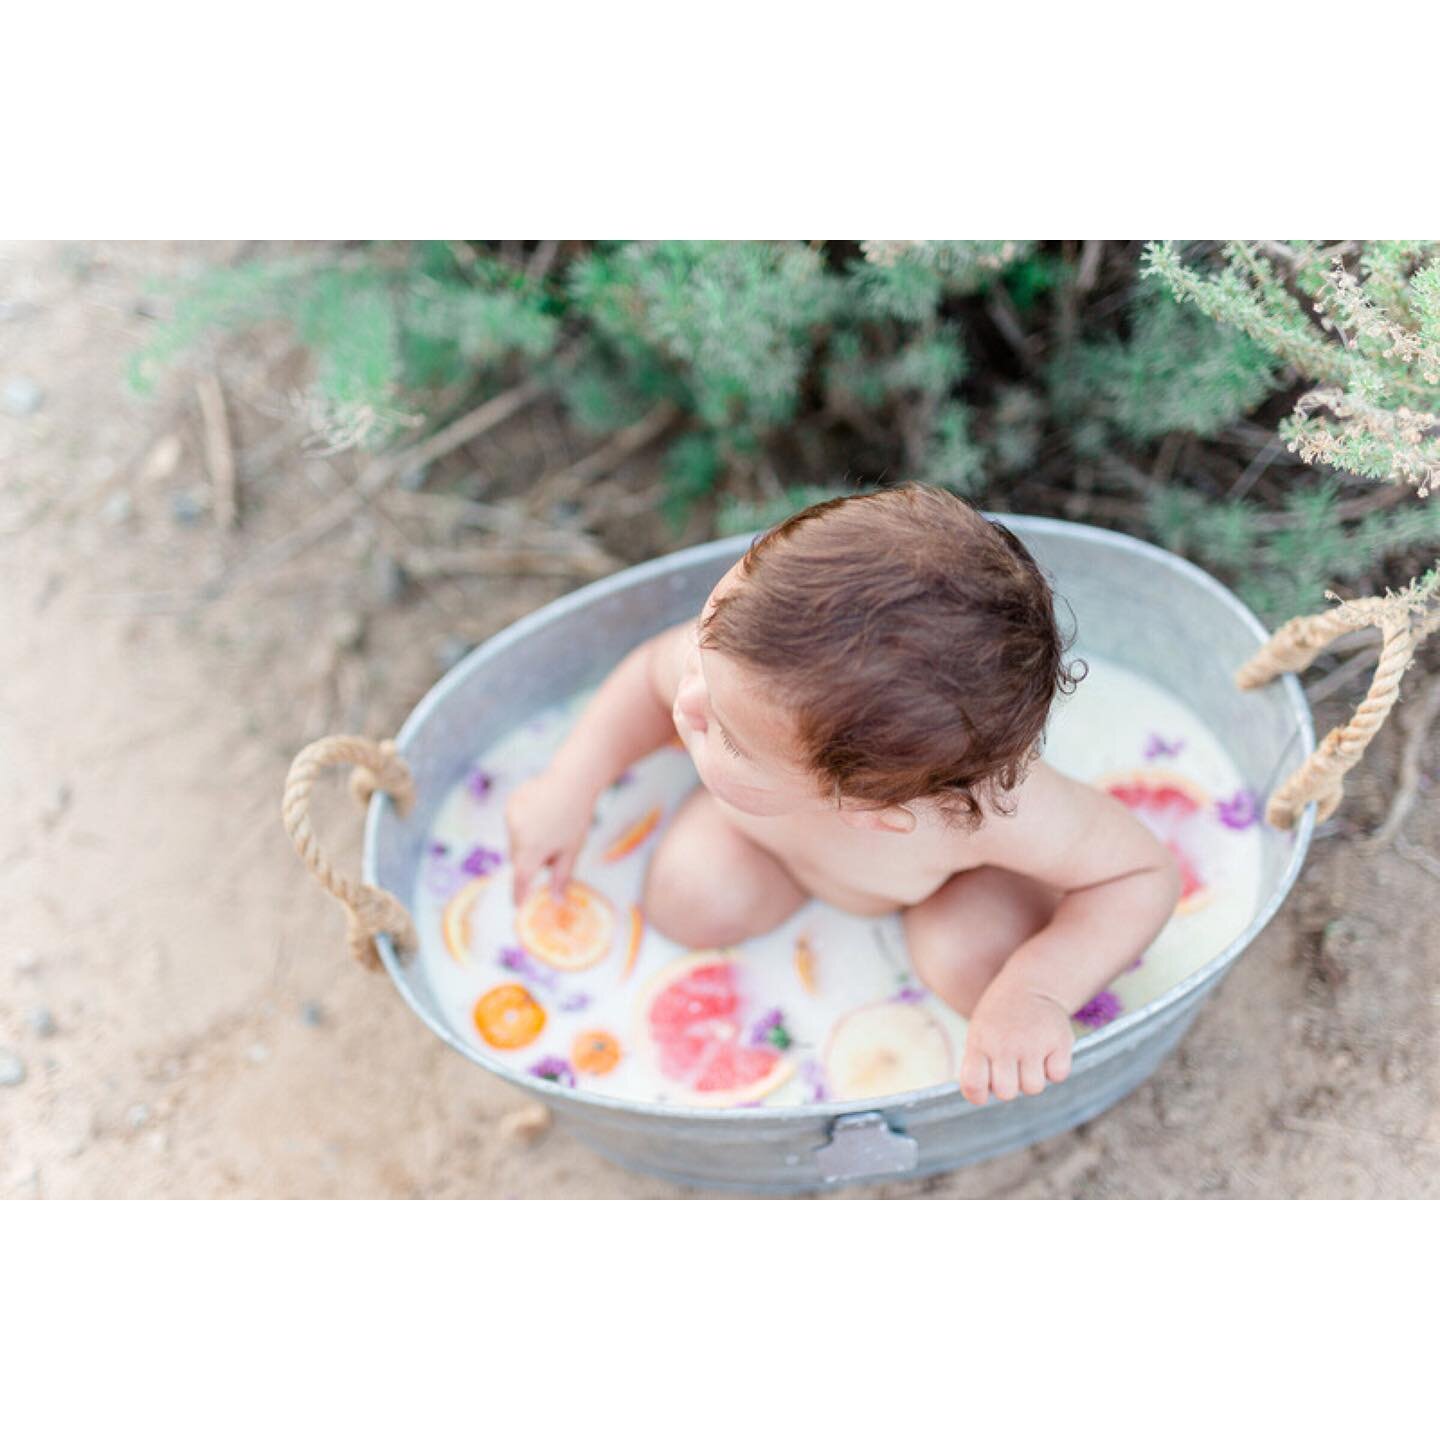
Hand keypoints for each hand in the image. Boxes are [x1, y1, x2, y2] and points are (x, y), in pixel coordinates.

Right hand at [504, 766, 595, 906]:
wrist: (573, 780)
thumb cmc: (576, 818)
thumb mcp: (571, 851)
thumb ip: (561, 877)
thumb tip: (556, 901)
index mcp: (532, 850)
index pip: (520, 879)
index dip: (518, 893)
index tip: (518, 904)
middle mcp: (516, 835)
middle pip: (518, 859)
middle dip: (530, 861)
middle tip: (552, 847)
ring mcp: (511, 817)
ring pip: (515, 840)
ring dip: (527, 841)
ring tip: (549, 825)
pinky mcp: (511, 804)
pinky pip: (514, 823)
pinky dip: (524, 824)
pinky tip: (542, 812)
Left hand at [959, 982, 1073, 1105]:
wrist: (1030, 986)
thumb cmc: (1000, 1019)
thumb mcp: (979, 1035)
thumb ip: (975, 1066)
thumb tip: (979, 1098)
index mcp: (980, 1042)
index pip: (973, 1085)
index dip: (978, 1094)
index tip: (984, 1086)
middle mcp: (1005, 1043)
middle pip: (1006, 1093)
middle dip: (1009, 1085)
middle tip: (1011, 1066)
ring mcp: (1033, 1042)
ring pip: (1033, 1088)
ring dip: (1032, 1077)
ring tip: (1028, 1056)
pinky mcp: (1060, 1040)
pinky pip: (1058, 1075)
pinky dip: (1054, 1068)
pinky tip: (1047, 1050)